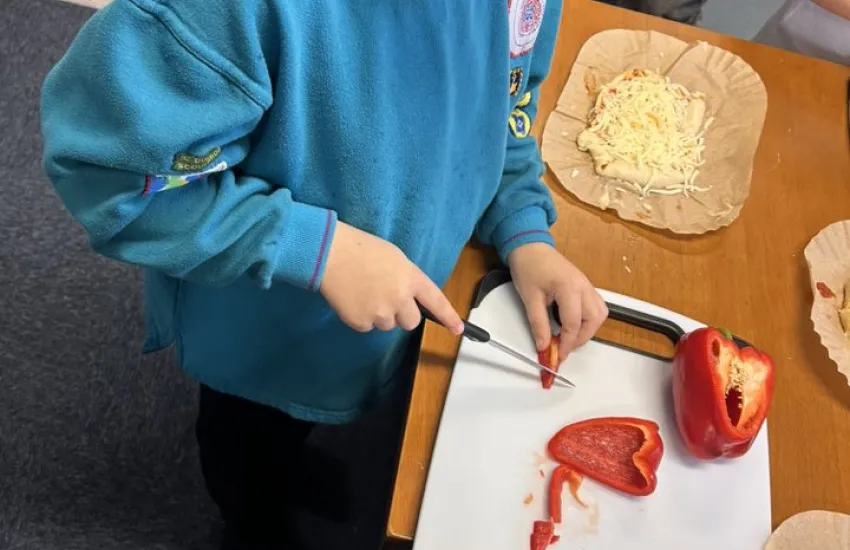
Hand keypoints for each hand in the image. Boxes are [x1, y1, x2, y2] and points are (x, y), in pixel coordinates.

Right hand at [320, 222, 463, 333]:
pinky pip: (367, 327)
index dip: (449, 316)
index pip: (436, 301)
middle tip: (386, 299)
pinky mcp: (361, 322)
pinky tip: (352, 299)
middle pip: (411, 322)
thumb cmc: (361, 248)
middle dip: (402, 315)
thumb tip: (407, 297)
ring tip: (364, 293)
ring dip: (380, 315)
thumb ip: (406, 278)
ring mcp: (380, 313)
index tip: (458, 329)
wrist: (330, 254)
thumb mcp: (394, 258)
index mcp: (411, 278)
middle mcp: (400, 298)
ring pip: (387, 325)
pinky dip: (361, 317)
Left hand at [508, 243, 607, 358]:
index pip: (574, 324)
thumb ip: (538, 324)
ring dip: (588, 329)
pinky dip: (588, 319)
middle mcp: (583, 286)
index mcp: (569, 288)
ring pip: (599, 314)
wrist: (530, 247)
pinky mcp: (585, 286)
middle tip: (563, 347)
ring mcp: (587, 285)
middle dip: (580, 338)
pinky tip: (572, 323)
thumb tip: (544, 345)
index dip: (566, 343)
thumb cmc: (529, 266)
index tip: (558, 354)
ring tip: (568, 337)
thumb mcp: (529, 298)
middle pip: (594, 320)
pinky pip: (596, 306)